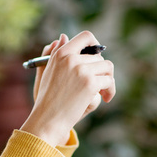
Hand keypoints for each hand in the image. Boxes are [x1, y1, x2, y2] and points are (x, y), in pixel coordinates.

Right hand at [24, 31, 114, 146]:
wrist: (47, 120)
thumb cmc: (46, 99)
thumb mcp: (47, 72)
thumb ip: (54, 54)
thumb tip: (63, 36)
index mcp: (61, 54)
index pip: (86, 37)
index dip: (96, 45)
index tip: (97, 57)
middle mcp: (71, 58)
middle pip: (99, 57)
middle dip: (101, 71)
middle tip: (100, 85)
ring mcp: (81, 70)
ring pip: (107, 67)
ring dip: (108, 80)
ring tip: (103, 92)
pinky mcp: (89, 83)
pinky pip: (108, 81)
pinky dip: (110, 90)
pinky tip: (106, 99)